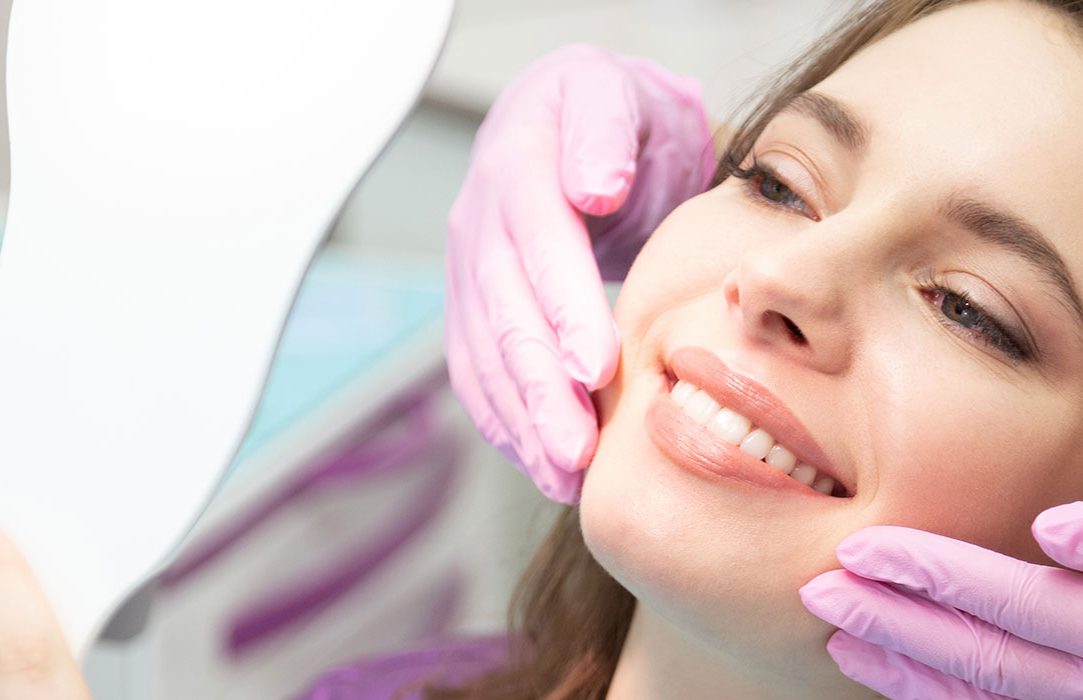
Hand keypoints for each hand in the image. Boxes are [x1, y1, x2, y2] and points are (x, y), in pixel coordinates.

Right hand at [445, 44, 712, 503]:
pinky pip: (479, 374)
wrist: (574, 119)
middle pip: (503, 312)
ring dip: (522, 422)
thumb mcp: (614, 93)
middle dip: (539, 388)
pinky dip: (506, 426)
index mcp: (517, 163)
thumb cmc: (610, 111)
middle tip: (578, 450)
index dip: (562, 305)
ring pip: (485, 355)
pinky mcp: (473, 308)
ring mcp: (469, 269)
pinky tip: (541, 467)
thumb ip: (602, 131)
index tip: (596, 365)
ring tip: (564, 476)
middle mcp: (479, 220)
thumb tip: (594, 186)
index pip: (537, 241)